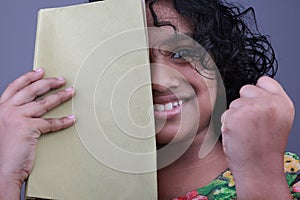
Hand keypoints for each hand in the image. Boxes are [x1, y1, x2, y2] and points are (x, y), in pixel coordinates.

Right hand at [0, 68, 74, 198]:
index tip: (41, 72)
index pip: (15, 87)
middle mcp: (7, 110)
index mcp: (0, 108)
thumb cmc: (3, 151)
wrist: (0, 170)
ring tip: (71, 92)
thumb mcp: (4, 127)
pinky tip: (71, 118)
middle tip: (61, 80)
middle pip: (32, 90)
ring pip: (44, 103)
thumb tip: (30, 108)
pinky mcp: (28, 128)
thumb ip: (14, 115)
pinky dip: (63, 121)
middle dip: (49, 83)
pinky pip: (51, 123)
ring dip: (60, 96)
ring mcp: (17, 117)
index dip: (29, 77)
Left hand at [221, 76, 293, 198]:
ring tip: (246, 132)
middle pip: (245, 89)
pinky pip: (225, 114)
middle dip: (245, 104)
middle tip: (253, 125)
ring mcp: (250, 109)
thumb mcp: (279, 120)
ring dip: (236, 116)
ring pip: (233, 103)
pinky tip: (238, 136)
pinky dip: (228, 125)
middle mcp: (269, 103)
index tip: (259, 109)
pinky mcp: (234, 117)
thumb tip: (254, 86)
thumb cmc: (266, 147)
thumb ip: (269, 101)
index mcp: (283, 103)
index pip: (264, 81)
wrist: (259, 170)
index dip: (257, 93)